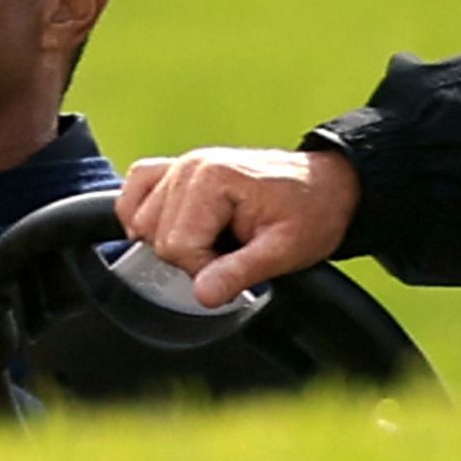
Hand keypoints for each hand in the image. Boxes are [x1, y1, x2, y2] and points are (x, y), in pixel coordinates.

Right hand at [114, 148, 360, 307]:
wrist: (326, 186)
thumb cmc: (311, 212)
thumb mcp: (286, 250)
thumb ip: (240, 272)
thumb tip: (202, 295)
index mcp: (214, 179)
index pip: (177, 245)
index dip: (205, 267)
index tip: (237, 263)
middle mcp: (189, 166)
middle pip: (156, 236)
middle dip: (191, 256)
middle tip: (230, 251)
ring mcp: (179, 164)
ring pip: (140, 221)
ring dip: (171, 239)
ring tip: (212, 238)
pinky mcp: (174, 169)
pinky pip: (134, 192)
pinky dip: (140, 214)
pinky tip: (168, 228)